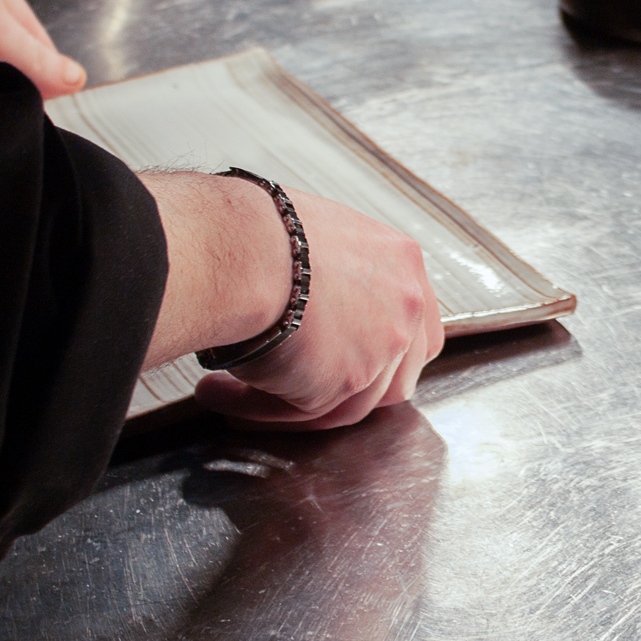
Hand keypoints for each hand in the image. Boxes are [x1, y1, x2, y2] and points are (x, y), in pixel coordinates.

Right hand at [196, 188, 445, 429]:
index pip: (419, 327)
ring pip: (349, 402)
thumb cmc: (257, 230)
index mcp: (402, 262)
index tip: (349, 360)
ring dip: (289, 401)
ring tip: (232, 391)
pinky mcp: (345, 381)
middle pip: (396, 375)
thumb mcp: (317, 234)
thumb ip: (335, 274)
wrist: (241, 247)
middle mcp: (405, 306)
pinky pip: (304, 409)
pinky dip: (260, 407)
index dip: (389, 355)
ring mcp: (383, 347)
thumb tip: (309, 300)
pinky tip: (220, 393)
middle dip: (349, 392)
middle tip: (300, 387)